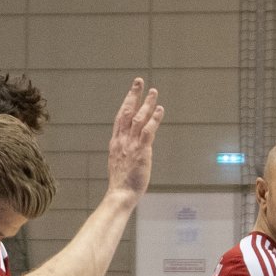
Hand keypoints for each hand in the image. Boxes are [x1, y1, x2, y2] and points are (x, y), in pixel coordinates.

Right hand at [105, 78, 163, 198]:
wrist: (120, 194)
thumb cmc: (121, 184)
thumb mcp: (119, 164)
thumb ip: (124, 152)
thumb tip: (130, 149)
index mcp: (116, 143)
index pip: (119, 118)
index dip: (126, 103)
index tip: (131, 93)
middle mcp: (122, 140)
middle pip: (126, 112)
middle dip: (133, 95)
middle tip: (139, 81)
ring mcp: (130, 145)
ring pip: (138, 118)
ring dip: (146, 103)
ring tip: (153, 91)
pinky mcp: (141, 151)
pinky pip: (147, 131)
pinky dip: (154, 119)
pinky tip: (159, 109)